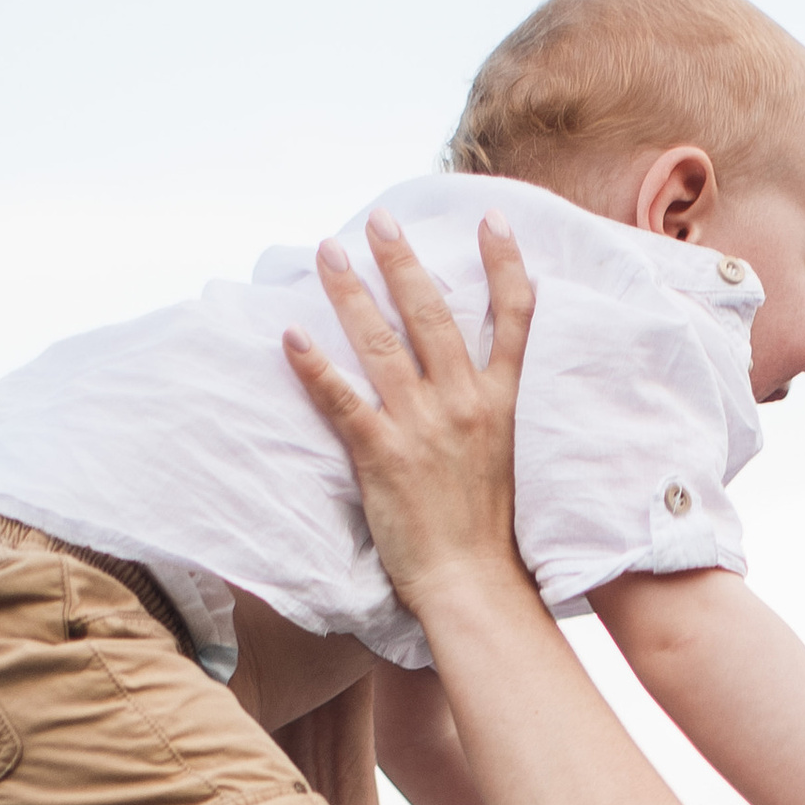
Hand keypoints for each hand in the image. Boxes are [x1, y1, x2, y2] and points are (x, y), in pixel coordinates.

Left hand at [285, 214, 537, 617]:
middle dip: (404, 262)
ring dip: (352, 293)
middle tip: (381, 220)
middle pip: (433, 315)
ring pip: (382, 344)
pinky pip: (341, 401)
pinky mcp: (382, 456)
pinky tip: (291, 337)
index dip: (505, 266)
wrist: (475, 584)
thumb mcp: (513, 458)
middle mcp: (464, 404)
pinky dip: (315, 367)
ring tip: (329, 252)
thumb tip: (485, 379)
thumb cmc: (492, 532)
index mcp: (502, 403)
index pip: (513, 320)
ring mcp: (422, 427)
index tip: (492, 222)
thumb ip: (498, 411)